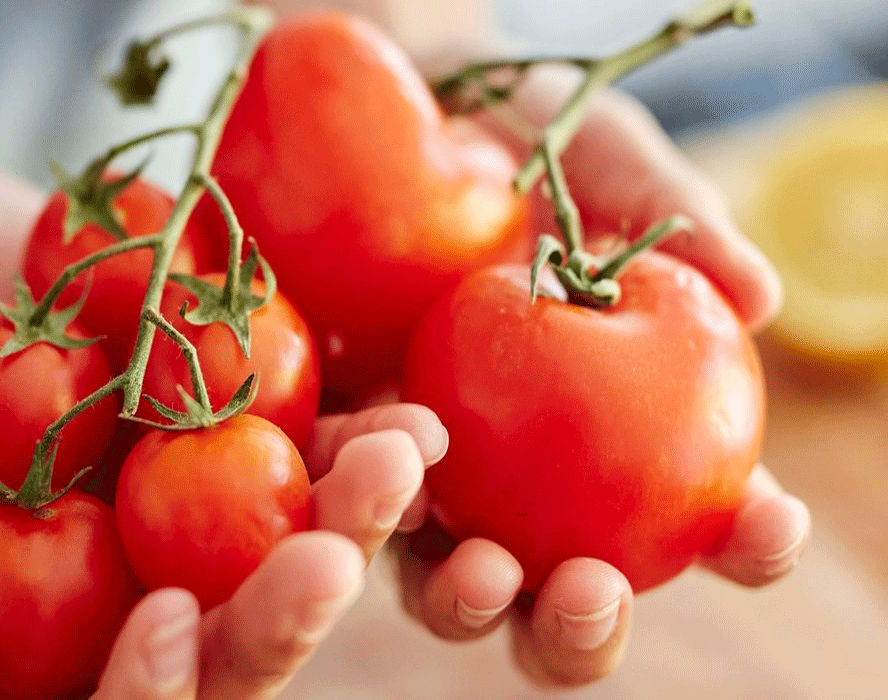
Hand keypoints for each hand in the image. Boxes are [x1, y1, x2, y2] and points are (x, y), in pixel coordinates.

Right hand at [0, 150, 437, 696]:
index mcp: (35, 632)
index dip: (147, 688)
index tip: (165, 619)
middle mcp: (128, 582)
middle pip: (225, 635)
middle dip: (283, 611)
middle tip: (333, 558)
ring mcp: (189, 506)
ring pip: (289, 542)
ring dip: (354, 517)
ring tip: (402, 459)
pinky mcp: (228, 420)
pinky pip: (305, 441)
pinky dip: (357, 433)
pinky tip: (407, 409)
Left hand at [387, 69, 811, 686]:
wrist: (398, 111)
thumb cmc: (527, 138)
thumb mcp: (603, 160)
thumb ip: (676, 221)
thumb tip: (760, 299)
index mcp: (620, 433)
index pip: (701, 518)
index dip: (743, 540)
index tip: (762, 523)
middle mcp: (524, 481)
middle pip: (559, 599)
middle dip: (579, 626)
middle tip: (590, 589)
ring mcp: (425, 475)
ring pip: (444, 586)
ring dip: (469, 601)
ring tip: (482, 569)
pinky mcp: (336, 445)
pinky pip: (343, 500)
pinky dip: (365, 506)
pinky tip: (390, 481)